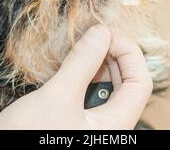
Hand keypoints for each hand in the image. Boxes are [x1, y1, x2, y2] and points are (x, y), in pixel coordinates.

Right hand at [0, 25, 152, 129]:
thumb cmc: (30, 137)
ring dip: (97, 64)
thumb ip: (82, 63)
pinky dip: (84, 76)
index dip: (129, 52)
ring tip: (81, 47)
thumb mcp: (56, 97)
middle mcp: (110, 127)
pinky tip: (71, 65)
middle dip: (113, 55)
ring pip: (107, 89)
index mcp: (116, 125)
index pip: (140, 82)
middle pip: (126, 84)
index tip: (106, 33)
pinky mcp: (77, 124)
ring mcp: (93, 127)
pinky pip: (90, 95)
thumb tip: (102, 32)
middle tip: (93, 36)